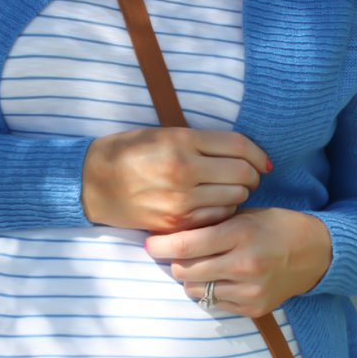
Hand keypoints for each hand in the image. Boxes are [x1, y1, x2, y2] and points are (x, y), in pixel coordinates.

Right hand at [80, 128, 269, 231]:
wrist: (94, 184)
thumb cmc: (128, 153)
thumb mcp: (164, 134)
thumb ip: (201, 142)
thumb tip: (241, 153)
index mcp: (182, 142)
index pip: (239, 147)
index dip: (258, 154)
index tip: (262, 161)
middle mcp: (185, 170)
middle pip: (242, 174)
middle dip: (252, 176)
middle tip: (248, 177)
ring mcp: (181, 200)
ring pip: (234, 198)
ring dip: (238, 194)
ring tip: (228, 191)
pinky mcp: (177, 223)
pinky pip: (216, 219)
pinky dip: (222, 212)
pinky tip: (213, 206)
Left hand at [144, 207, 332, 316]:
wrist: (317, 253)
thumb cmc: (276, 226)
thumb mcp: (245, 214)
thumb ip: (212, 223)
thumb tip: (171, 229)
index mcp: (240, 234)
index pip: (186, 245)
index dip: (161, 246)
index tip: (150, 243)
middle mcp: (244, 264)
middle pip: (184, 271)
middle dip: (174, 262)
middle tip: (175, 254)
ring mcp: (250, 290)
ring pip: (195, 290)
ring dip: (191, 278)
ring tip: (201, 265)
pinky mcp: (254, 308)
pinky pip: (214, 303)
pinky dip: (210, 291)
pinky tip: (220, 278)